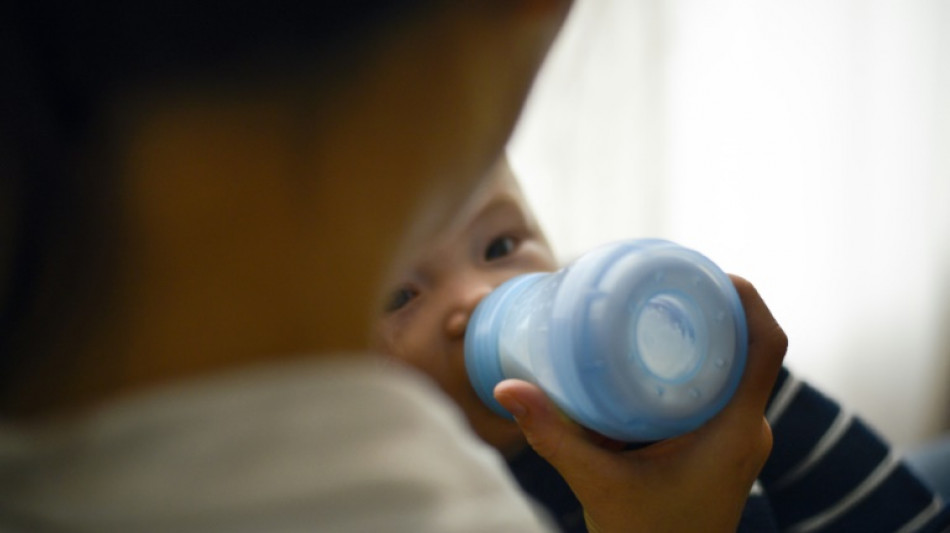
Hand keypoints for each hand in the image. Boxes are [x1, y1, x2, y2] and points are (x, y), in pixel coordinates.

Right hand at [494, 275, 787, 532]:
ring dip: (707, 337)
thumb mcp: (596, 482)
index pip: (768, 347)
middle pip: (751, 348)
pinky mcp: (725, 448)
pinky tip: (657, 357)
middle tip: (666, 285)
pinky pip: (723, 391)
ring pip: (736, 370)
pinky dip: (698, 367)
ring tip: (659, 309)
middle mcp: (747, 429)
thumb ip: (552, 435)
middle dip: (715, 308)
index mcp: (735, 431)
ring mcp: (739, 440)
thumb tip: (506, 388)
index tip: (711, 271)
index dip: (748, 299)